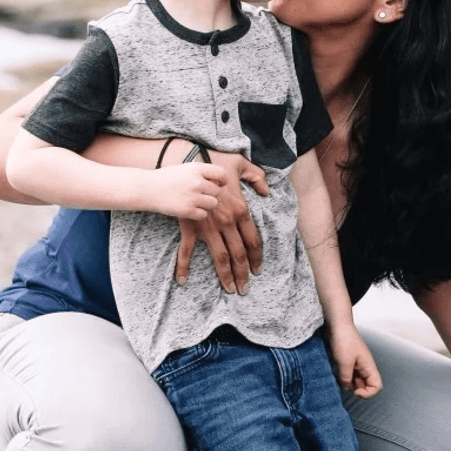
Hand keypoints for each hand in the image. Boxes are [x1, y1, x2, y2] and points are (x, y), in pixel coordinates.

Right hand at [145, 163, 225, 218]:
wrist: (146, 188)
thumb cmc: (167, 178)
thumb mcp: (185, 168)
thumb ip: (202, 172)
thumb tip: (221, 180)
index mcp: (197, 168)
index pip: (221, 174)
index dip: (222, 180)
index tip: (219, 183)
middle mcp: (197, 182)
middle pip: (217, 191)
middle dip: (211, 193)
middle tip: (199, 193)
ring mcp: (192, 197)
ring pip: (213, 203)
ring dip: (206, 203)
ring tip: (194, 200)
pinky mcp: (187, 210)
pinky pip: (203, 214)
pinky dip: (198, 213)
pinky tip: (189, 208)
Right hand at [173, 151, 268, 294]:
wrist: (185, 161)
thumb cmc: (213, 160)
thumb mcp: (241, 164)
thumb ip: (257, 177)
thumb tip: (268, 192)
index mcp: (240, 210)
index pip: (253, 240)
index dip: (257, 258)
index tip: (258, 271)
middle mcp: (227, 221)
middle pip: (238, 254)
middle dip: (243, 274)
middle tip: (245, 289)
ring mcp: (208, 226)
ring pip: (220, 256)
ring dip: (225, 276)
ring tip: (230, 290)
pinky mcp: (190, 226)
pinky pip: (187, 250)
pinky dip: (183, 266)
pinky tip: (182, 280)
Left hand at [328, 325, 381, 398]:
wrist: (337, 325)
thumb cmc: (344, 340)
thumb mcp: (344, 362)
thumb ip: (346, 378)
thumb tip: (346, 389)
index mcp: (369, 366)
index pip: (377, 386)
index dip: (368, 393)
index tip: (356, 392)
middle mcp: (364, 367)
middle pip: (367, 385)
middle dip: (357, 390)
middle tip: (345, 387)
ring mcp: (356, 365)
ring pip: (356, 381)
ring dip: (349, 385)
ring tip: (338, 381)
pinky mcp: (348, 363)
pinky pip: (348, 376)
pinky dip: (343, 379)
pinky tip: (335, 376)